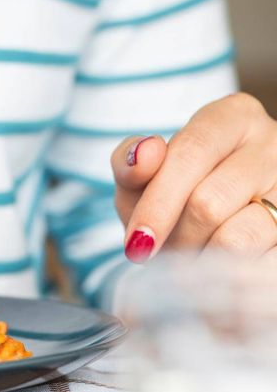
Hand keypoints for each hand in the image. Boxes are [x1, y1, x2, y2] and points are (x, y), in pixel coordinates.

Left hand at [112, 93, 276, 262]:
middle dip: (174, 237)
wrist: (210, 222)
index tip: (136, 243)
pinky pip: (257, 263)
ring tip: (189, 254)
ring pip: (236, 238)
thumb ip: (129, 163)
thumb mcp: (141, 176)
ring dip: (198, 258)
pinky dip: (225, 274)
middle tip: (157, 254)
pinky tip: (212, 268)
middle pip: (208, 202)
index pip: (190, 154)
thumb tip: (144, 153)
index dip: (157, 202)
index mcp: (234, 117)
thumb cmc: (172, 193)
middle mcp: (272, 144)